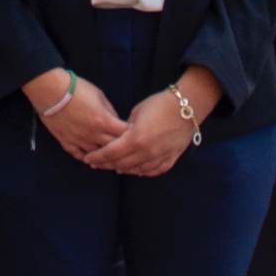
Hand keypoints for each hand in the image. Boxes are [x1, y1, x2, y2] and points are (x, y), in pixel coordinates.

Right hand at [22, 68, 124, 161]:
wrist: (50, 90)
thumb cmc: (76, 88)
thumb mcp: (99, 95)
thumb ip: (110, 110)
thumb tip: (115, 121)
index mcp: (103, 122)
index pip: (124, 134)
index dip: (132, 135)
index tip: (136, 134)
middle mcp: (93, 135)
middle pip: (113, 148)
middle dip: (122, 148)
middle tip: (127, 149)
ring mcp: (79, 141)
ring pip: (97, 156)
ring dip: (105, 157)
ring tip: (111, 158)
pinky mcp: (66, 142)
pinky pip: (78, 155)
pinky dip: (86, 158)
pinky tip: (91, 159)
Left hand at [84, 66, 219, 176]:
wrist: (187, 107)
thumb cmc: (159, 104)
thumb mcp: (137, 113)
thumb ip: (126, 128)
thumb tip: (119, 137)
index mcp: (135, 139)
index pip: (111, 153)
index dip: (98, 157)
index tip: (88, 159)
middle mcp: (146, 152)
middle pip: (121, 164)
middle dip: (106, 164)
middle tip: (96, 164)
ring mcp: (159, 158)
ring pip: (136, 170)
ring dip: (123, 169)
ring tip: (113, 167)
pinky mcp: (170, 159)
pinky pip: (153, 171)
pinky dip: (142, 171)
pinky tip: (136, 170)